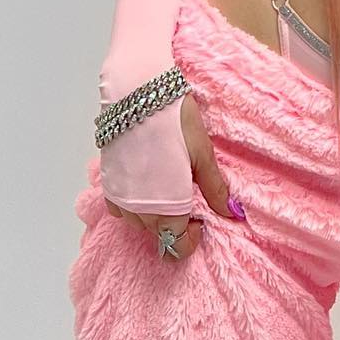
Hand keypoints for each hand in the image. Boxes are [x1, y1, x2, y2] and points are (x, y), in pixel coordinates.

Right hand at [104, 90, 245, 259]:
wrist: (136, 93)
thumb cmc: (175, 121)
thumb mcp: (202, 153)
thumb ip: (215, 189)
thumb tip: (232, 213)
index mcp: (166, 209)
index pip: (176, 247)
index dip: (191, 238)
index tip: (200, 217)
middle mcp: (139, 211)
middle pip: (158, 234)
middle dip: (175, 222)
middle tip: (187, 193)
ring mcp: (119, 199)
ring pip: (139, 223)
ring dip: (155, 213)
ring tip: (167, 182)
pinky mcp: (107, 184)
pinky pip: (122, 208)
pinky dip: (135, 202)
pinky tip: (146, 180)